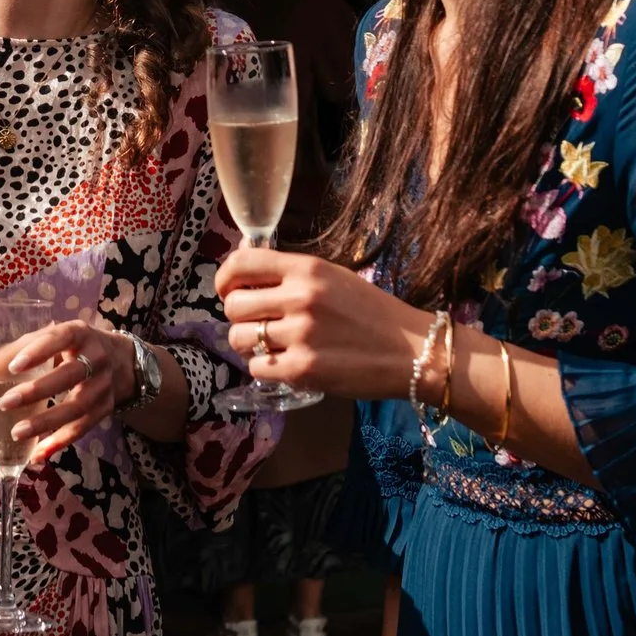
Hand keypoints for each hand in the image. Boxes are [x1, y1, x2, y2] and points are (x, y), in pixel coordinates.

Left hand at [0, 317, 134, 461]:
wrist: (120, 362)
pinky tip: (37, 454)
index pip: (58, 339)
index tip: (13, 368)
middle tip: (5, 403)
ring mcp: (104, 385)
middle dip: (37, 391)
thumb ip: (16, 353)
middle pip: (68, 376)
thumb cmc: (71, 348)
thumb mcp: (51, 339)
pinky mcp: (106, 409)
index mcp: (78, 333)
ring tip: (16, 433)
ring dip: (45, 422)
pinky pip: (82, 429)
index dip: (37, 353)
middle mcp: (95, 358)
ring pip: (77, 407)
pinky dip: (59, 442)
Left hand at [220, 249, 421, 402]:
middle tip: (258, 324)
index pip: (241, 264)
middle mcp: (300, 298)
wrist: (411, 350)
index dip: (225, 279)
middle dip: (239, 316)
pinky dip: (265, 368)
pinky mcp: (303, 371)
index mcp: (307, 269)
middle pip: (234, 305)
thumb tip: (244, 273)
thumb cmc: (373, 312)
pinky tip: (286, 364)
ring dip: (249, 345)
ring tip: (272, 346)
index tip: (228, 291)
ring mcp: (301, 336)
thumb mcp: (334, 278)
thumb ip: (291, 276)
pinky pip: (257, 368)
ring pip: (239, 339)